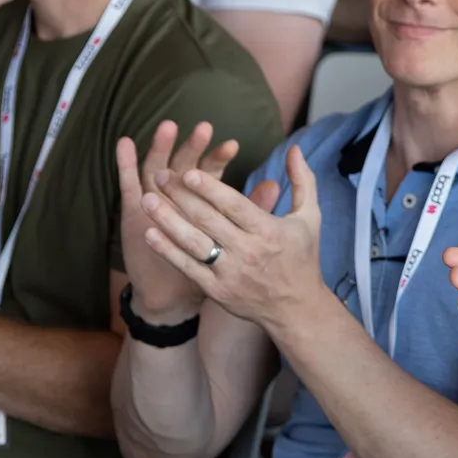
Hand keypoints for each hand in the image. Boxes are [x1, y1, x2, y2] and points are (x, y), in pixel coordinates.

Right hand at [112, 122, 240, 322]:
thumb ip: (251, 212)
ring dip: (161, 148)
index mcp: (202, 200)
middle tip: (204, 128)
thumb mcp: (231, 239)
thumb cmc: (208, 266)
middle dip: (195, 149)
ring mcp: (154, 200)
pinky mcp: (132, 210)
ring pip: (158, 168)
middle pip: (186, 165)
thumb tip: (273, 186)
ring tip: (168, 126)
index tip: (232, 145)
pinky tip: (125, 143)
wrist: (172, 293)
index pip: (213, 174)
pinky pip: (128, 183)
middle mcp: (177, 195)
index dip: (220, 160)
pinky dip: (125, 164)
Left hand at [140, 148, 329, 335]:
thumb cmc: (302, 258)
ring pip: (192, 242)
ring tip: (146, 200)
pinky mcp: (217, 291)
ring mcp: (230, 273)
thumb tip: (294, 148)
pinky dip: (167, 250)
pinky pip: (187, 267)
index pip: (234, 206)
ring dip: (167, 220)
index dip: (210, 189)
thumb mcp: (310, 218)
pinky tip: (150, 234)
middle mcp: (248, 252)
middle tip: (160, 176)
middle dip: (180, 196)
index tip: (188, 172)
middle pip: (208, 220)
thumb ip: (302, 181)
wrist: (296, 308)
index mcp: (269, 231)